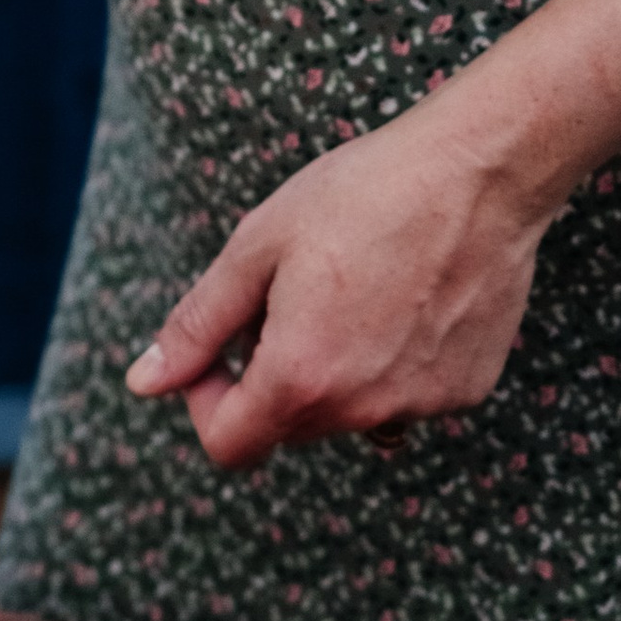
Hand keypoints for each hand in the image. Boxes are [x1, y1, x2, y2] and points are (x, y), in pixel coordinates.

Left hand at [123, 102, 553, 470]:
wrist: (477, 173)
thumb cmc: (359, 196)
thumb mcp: (257, 249)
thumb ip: (197, 326)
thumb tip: (142, 383)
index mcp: (301, 378)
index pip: (229, 446)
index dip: (205, 401)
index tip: (218, 349)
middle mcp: (365, 410)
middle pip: (288, 426)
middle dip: (270, 375)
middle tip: (289, 294)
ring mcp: (422, 406)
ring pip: (348, 412)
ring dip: (332, 372)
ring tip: (351, 288)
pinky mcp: (466, 390)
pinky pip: (404, 396)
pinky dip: (389, 363)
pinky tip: (403, 296)